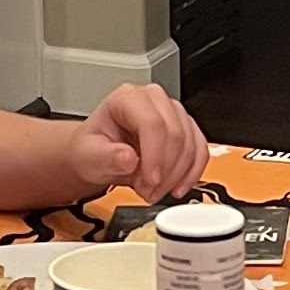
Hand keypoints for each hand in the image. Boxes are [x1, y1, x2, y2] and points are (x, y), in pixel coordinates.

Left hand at [64, 82, 211, 205]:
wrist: (99, 156)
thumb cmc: (93, 150)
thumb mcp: (88, 156)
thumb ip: (105, 157)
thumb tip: (128, 158)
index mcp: (128, 98)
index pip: (152, 122)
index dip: (155, 155)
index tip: (150, 180)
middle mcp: (154, 100)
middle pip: (175, 133)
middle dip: (165, 170)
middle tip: (148, 190)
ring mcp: (173, 113)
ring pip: (190, 144)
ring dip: (176, 175)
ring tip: (154, 191)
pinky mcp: (186, 129)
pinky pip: (200, 151)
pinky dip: (191, 173)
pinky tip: (177, 187)